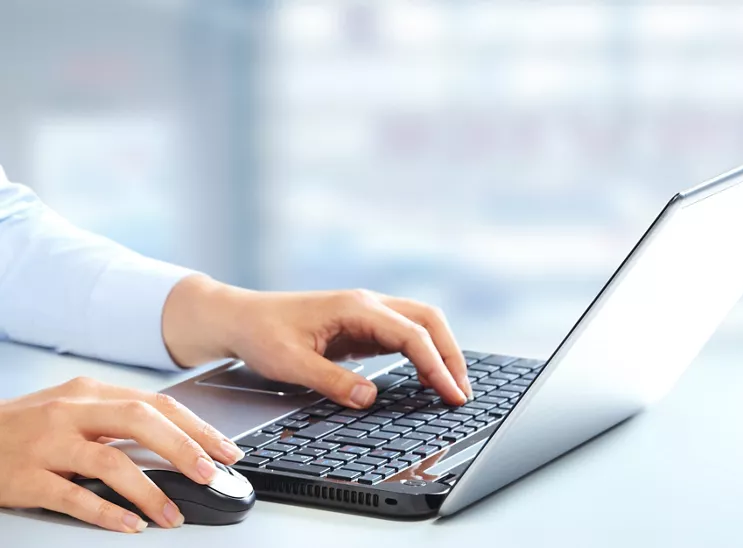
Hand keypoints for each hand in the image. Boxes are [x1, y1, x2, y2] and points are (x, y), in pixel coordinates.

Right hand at [0, 377, 241, 531]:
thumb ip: (119, 422)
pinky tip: (130, 524)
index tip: (227, 451)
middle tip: (212, 474)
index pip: (158, 405)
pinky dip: (106, 512)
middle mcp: (71, 412)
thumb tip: (179, 446)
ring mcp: (47, 444)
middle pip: (141, 422)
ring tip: (173, 515)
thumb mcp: (73, 411)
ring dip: (149, 491)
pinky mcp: (25, 476)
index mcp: (91, 393)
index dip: (197, 428)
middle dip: (184, 449)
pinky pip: (72, 496)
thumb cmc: (25, 428)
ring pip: (111, 462)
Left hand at [161, 275, 471, 407]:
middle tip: (461, 391)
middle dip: (451, 355)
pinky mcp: (363, 325)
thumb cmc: (260, 334)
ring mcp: (368, 313)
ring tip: (451, 386)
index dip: (436, 365)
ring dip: (441, 352)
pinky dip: (424, 354)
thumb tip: (369, 398)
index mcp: (356, 307)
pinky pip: (405, 335)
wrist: (238, 317)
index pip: (411, 334)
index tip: (449, 392)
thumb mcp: (290, 363)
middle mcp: (368, 304)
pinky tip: (426, 377)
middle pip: (429, 321)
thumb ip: (332, 381)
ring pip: (422, 324)